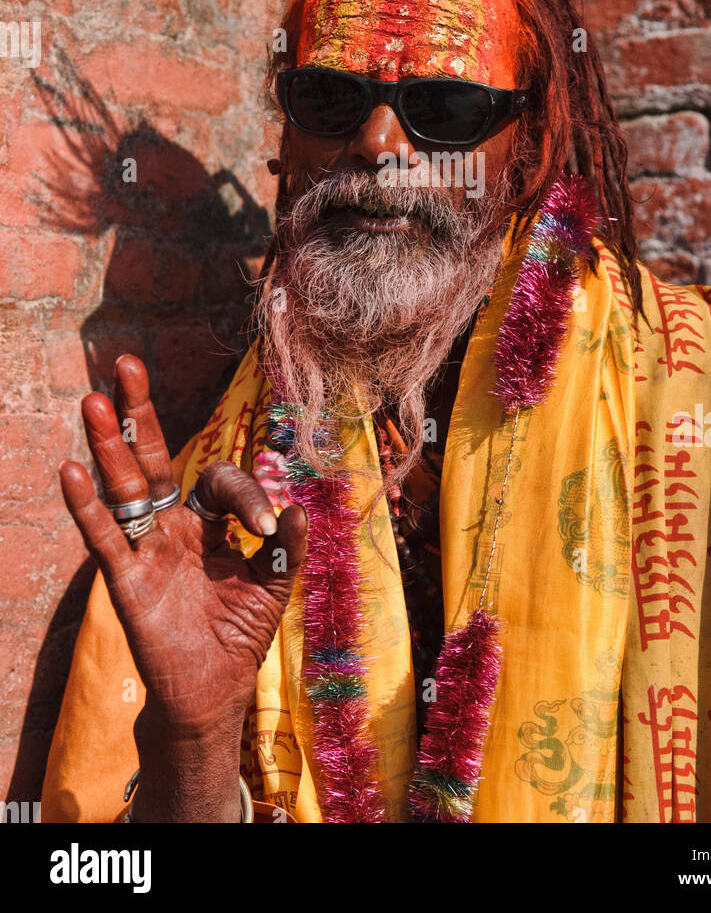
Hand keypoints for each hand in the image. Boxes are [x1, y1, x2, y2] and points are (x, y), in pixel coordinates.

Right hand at [60, 355, 306, 740]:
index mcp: (208, 522)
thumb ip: (286, 548)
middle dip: (141, 413)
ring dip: (110, 445)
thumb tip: (296, 508)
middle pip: (153, 459)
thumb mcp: (274, 586)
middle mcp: (172, 526)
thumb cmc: (239, 634)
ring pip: (124, 488)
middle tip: (126, 362)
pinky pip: (106, 537)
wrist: (214, 691)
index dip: (246, 495)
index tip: (267, 526)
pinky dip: (87, 506)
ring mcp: (147, 549)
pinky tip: (71, 470)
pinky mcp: (128, 580)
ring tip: (94, 400)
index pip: (218, 482)